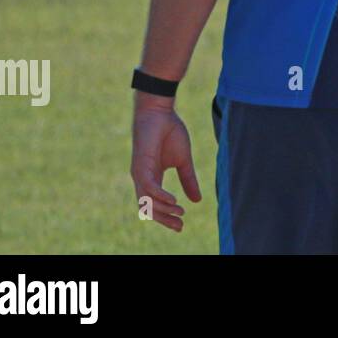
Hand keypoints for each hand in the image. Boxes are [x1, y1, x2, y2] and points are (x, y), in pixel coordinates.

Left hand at [130, 94, 201, 231]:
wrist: (159, 112)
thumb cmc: (170, 132)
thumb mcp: (184, 160)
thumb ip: (188, 179)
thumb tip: (197, 200)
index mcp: (153, 178)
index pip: (156, 204)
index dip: (167, 216)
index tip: (181, 225)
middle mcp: (143, 179)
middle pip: (148, 208)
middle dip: (164, 219)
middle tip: (180, 225)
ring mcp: (140, 173)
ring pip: (146, 201)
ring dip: (163, 209)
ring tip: (180, 211)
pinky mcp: (140, 166)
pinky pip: (149, 188)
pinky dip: (160, 196)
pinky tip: (173, 199)